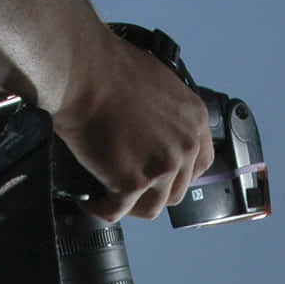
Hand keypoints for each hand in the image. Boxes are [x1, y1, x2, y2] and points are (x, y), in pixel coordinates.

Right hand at [50, 29, 212, 221]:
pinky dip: (100, 209)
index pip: (200, 163)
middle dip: (152, 192)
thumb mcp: (159, 86)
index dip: (178, 175)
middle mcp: (185, 146)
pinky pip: (116, 211)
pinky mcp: (133, 181)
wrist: (84, 73)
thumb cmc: (110, 71)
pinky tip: (89, 201)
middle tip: (129, 186)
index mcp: (194, 120)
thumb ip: (167, 119)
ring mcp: (162, 166)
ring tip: (108, 196)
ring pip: (151, 207)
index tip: (162, 178)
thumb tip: (155, 140)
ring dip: (129, 205)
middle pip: (176, 190)